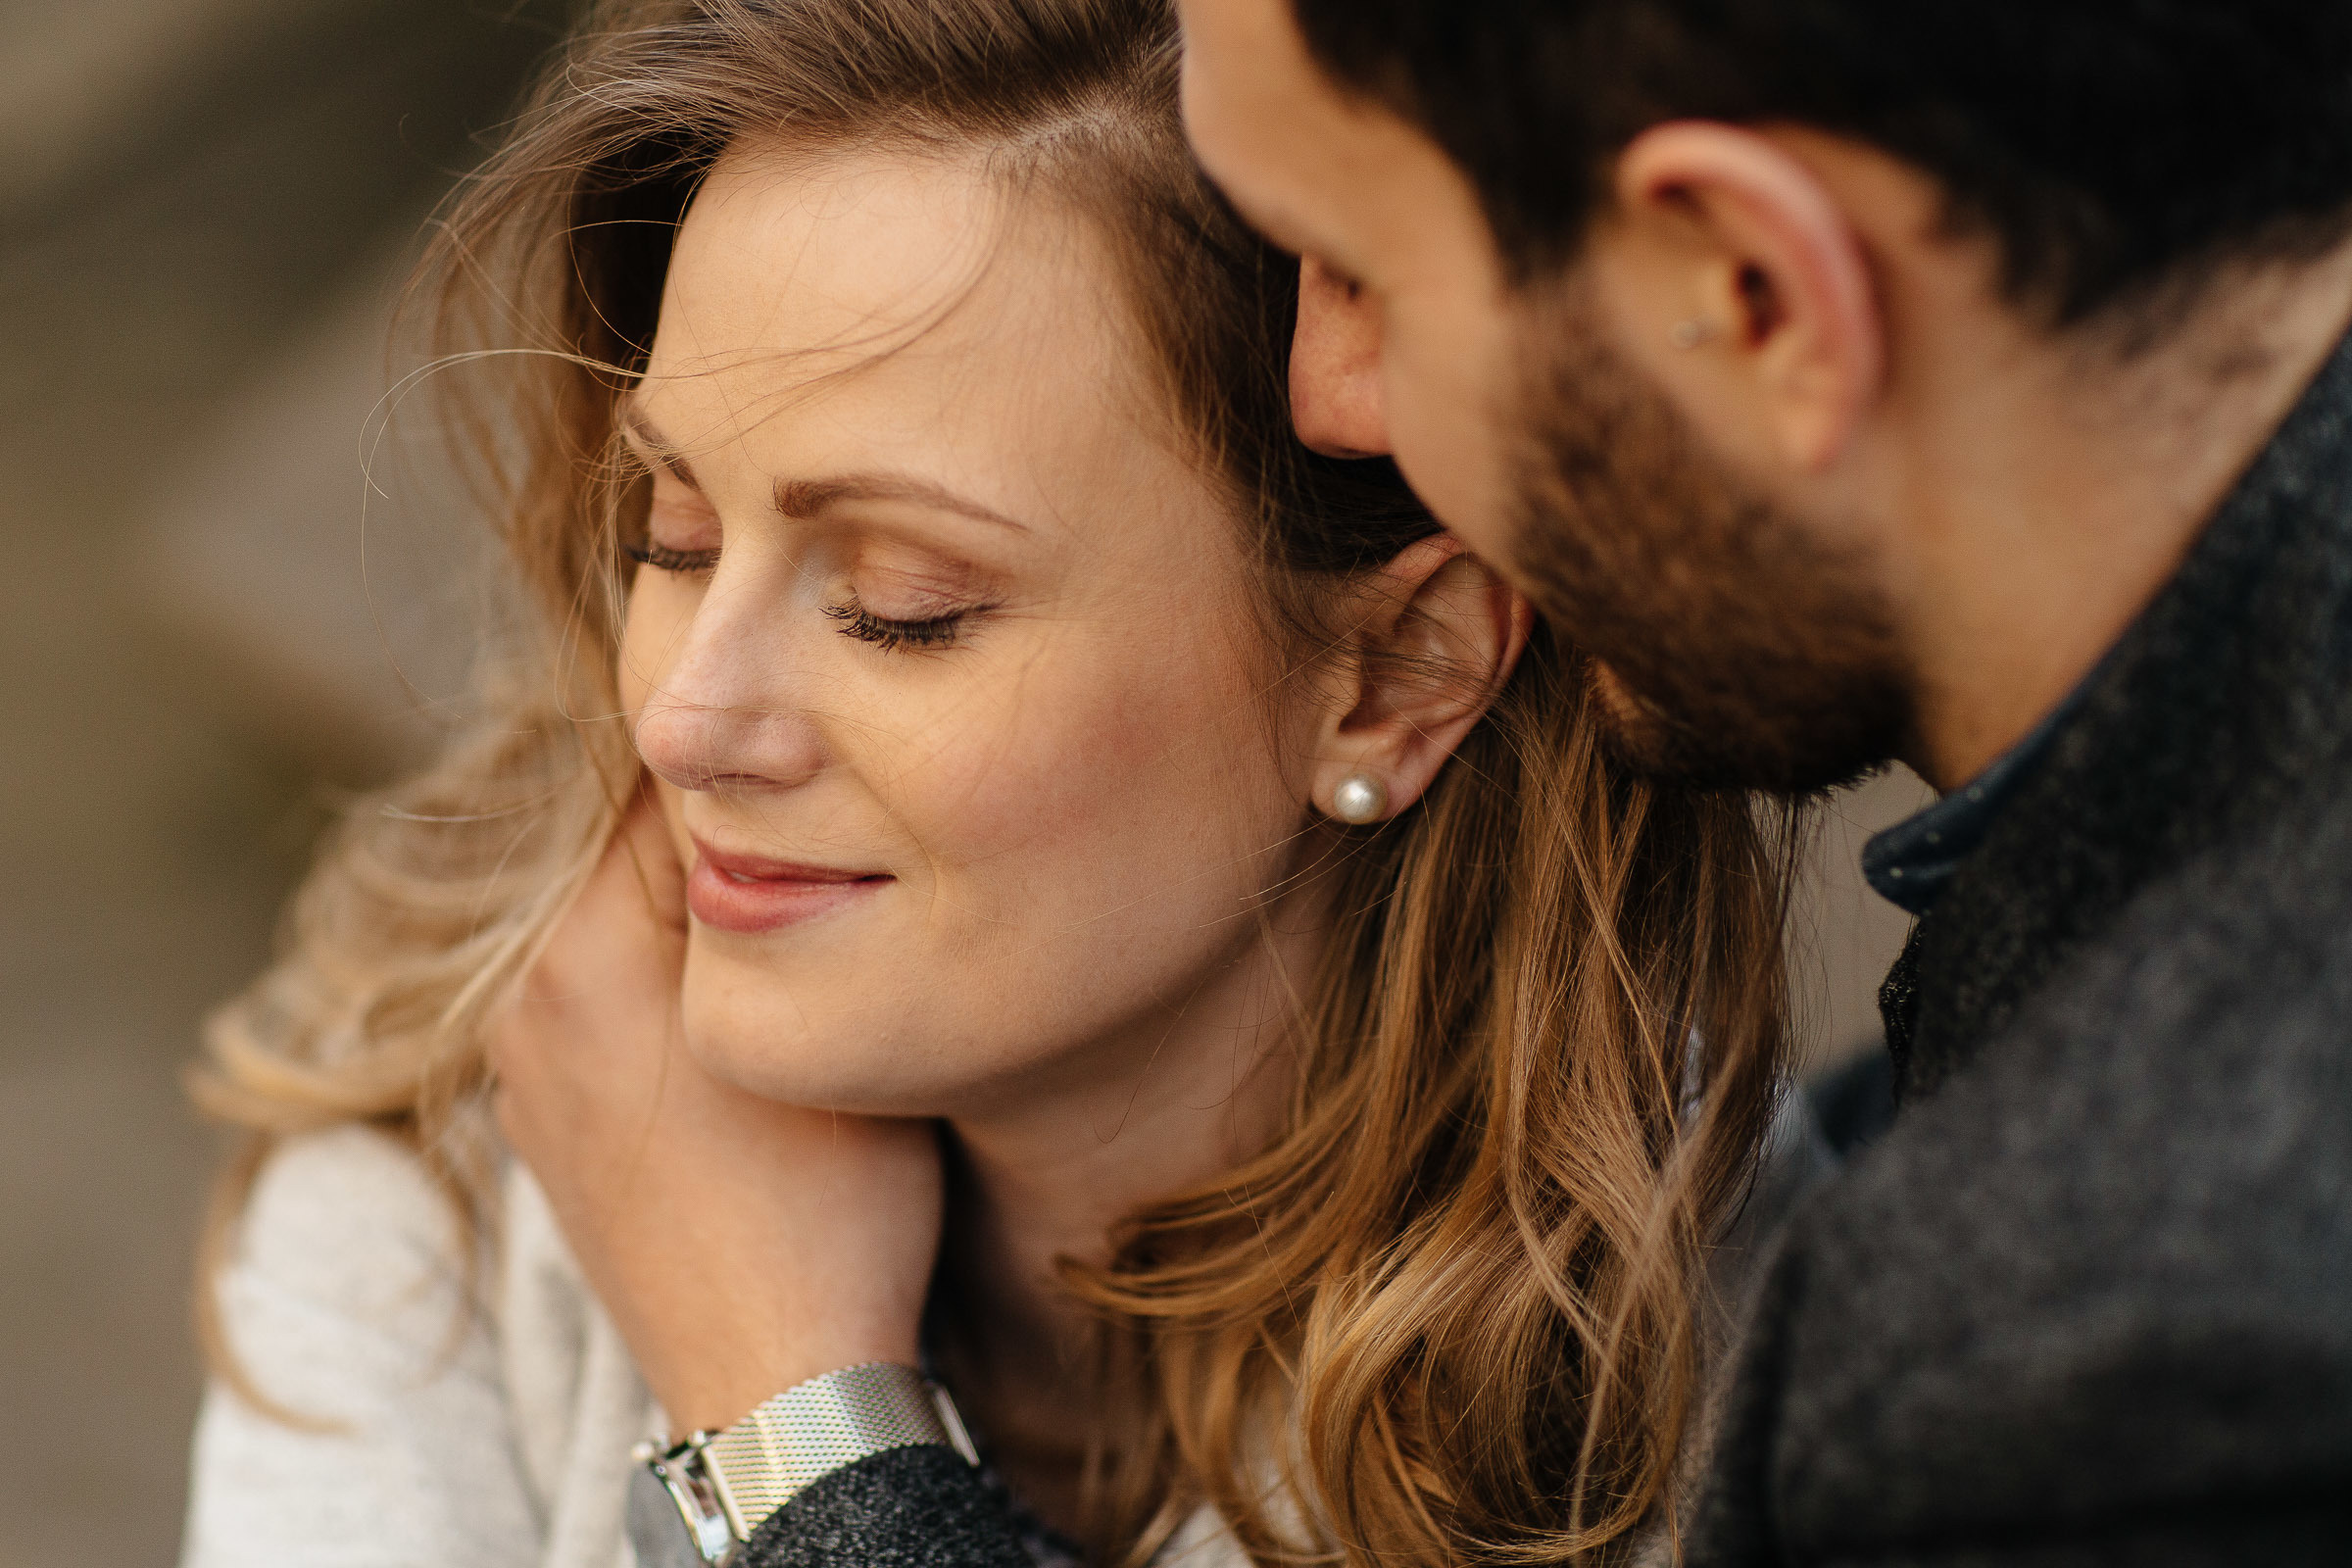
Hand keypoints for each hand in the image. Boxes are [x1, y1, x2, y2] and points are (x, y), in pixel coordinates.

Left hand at [490, 793, 943, 1430]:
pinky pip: (602, 1005)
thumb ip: (788, 885)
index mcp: (581, 953)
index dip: (752, 774)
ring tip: (786, 947)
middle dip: (720, 845)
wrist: (777, 1382)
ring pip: (616, 929)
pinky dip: (662, 989)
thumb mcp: (828, 1014)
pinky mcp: (546, 1123)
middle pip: (627, 856)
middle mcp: (526, 999)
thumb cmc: (833, 1204)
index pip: (660, 787)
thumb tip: (765, 781)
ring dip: (693, 920)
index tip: (819, 772)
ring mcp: (526, 1069)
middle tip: (818, 855)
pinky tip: (735, 1027)